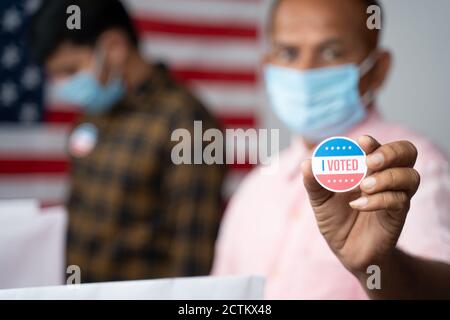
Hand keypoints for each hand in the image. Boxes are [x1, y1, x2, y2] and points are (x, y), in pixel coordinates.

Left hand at [301, 136, 419, 275]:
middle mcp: (386, 177)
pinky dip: (379, 200)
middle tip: (370, 162)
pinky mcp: (397, 215)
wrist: (346, 250)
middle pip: (407, 152)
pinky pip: (399, 201)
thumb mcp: (319, 199)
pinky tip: (359, 205)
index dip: (373, 142)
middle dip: (390, 152)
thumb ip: (313, 182)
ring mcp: (395, 195)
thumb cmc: (336, 218)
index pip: (379, 146)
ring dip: (387, 177)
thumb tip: (307, 163)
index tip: (361, 142)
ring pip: (410, 176)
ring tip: (363, 186)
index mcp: (367, 167)